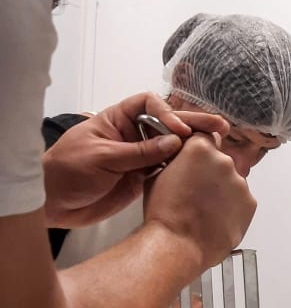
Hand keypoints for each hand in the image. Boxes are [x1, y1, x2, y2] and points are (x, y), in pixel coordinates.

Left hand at [42, 92, 230, 227]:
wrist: (54, 203)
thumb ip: (140, 151)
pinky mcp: (143, 178)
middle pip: (167, 123)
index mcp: (118, 120)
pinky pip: (168, 169)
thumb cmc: (68, 171)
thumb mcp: (103, 157)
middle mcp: (132, 135)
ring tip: (219, 146)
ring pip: (172, 147)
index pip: (149, 104)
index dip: (167, 113)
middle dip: (193, 123)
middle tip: (220, 126)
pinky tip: (203, 168)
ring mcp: (139, 157)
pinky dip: (185, 168)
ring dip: (194, 146)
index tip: (179, 131)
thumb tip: (176, 142)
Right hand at [143, 133, 256, 270]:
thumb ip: (176, 160)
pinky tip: (216, 218)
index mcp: (200, 149)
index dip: (199, 150)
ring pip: (231, 182)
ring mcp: (240, 183)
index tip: (196, 161)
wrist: (179, 244)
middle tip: (196, 192)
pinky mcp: (250, 203)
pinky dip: (232, 207)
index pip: (206, 137)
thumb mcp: (158, 174)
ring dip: (222, 191)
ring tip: (204, 209)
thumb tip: (181, 160)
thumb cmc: (166, 214)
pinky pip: (241, 200)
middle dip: (210, 173)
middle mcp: (224, 162)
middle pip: (220, 161)